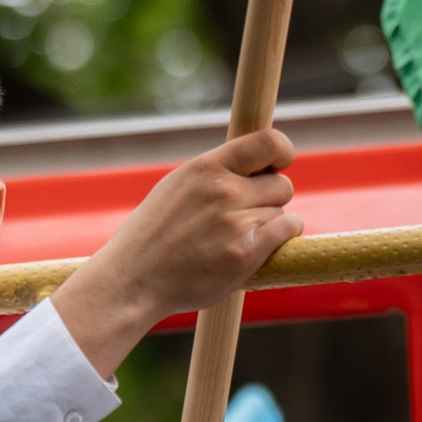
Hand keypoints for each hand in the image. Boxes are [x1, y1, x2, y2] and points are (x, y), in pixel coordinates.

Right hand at [51, 129, 300, 380]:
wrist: (134, 278)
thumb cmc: (154, 235)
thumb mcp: (177, 187)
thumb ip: (213, 174)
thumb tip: (251, 165)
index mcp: (205, 167)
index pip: (267, 142)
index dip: (282, 151)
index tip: (279, 163)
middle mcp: (223, 190)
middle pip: (281, 183)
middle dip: (272, 197)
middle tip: (250, 213)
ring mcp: (235, 221)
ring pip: (281, 211)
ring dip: (270, 223)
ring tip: (240, 236)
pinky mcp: (245, 252)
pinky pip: (286, 231)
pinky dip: (284, 236)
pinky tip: (266, 243)